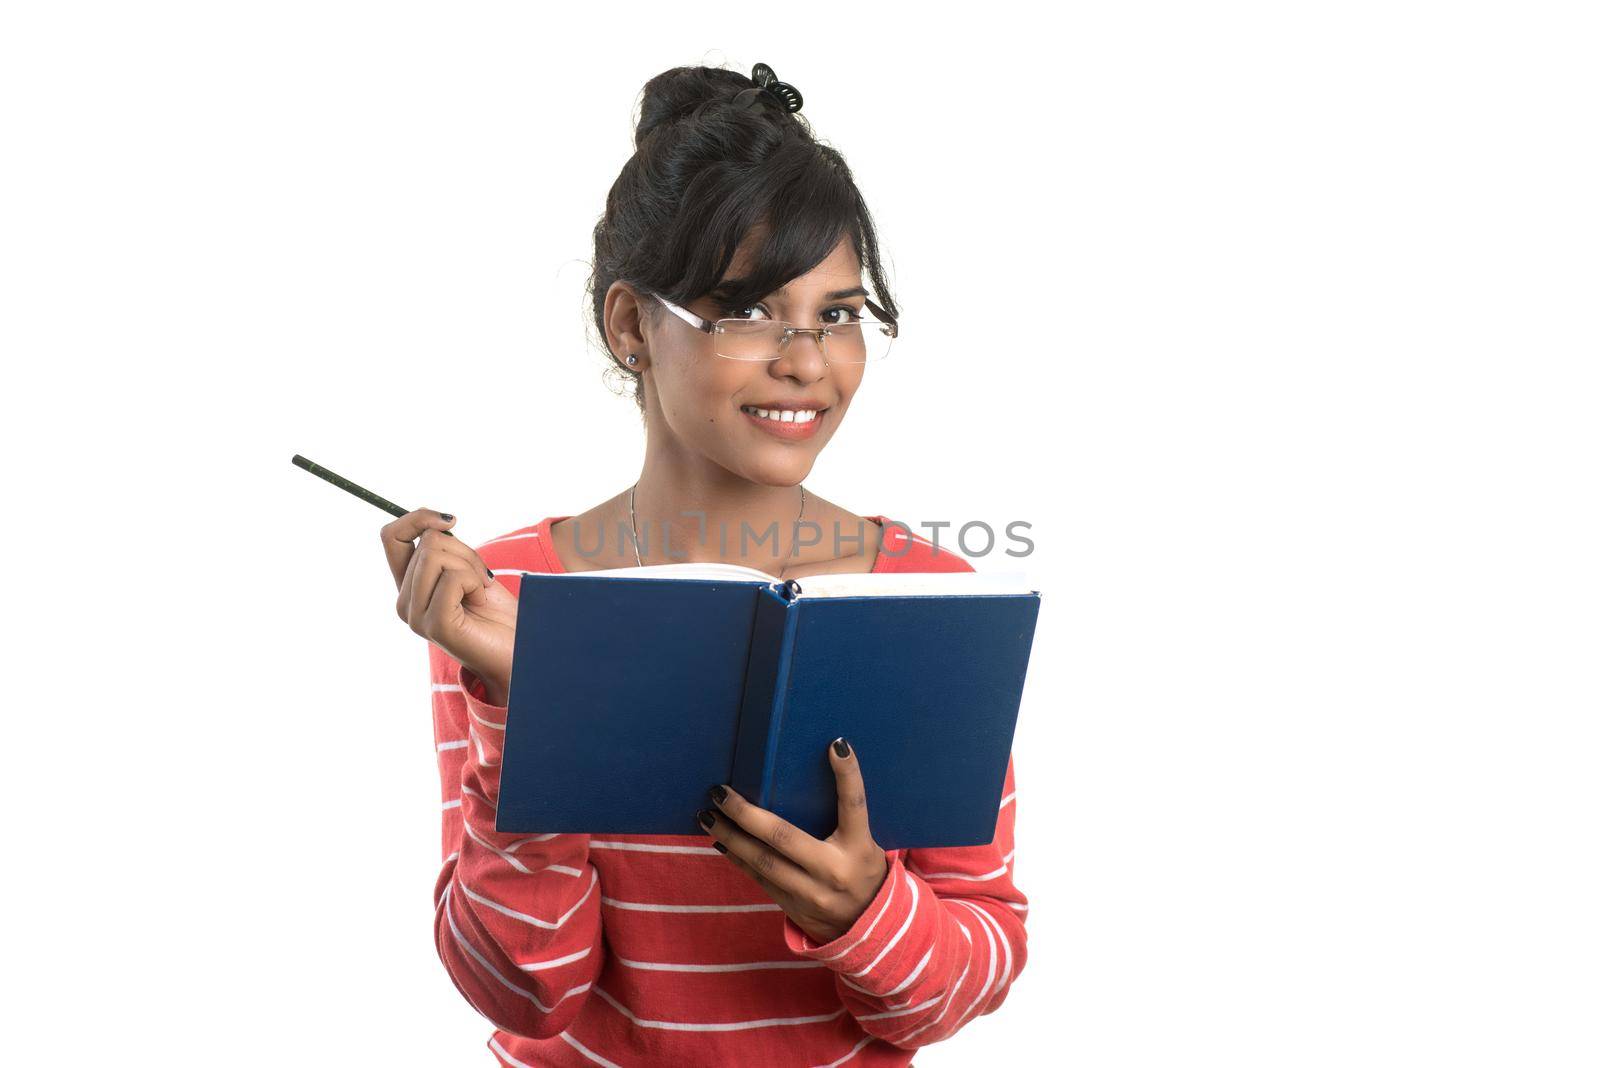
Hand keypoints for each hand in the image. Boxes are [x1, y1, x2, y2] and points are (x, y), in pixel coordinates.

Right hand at [381, 508, 517, 702]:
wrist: (517, 650)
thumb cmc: (495, 611)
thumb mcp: (467, 569)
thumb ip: (446, 550)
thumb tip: (439, 523)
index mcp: (408, 587)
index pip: (392, 536)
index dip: (417, 518)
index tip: (450, 520)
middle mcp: (405, 602)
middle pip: (427, 542)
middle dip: (464, 551)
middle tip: (481, 578)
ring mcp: (416, 616)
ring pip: (437, 555)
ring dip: (471, 566)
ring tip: (480, 592)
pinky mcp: (435, 625)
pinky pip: (453, 578)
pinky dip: (475, 582)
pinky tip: (480, 601)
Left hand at [698, 737, 888, 944]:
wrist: (870, 929)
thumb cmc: (863, 872)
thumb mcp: (866, 845)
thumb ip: (846, 820)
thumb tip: (820, 772)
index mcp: (859, 847)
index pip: (854, 805)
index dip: (847, 775)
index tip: (836, 745)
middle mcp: (833, 870)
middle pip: (783, 837)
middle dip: (745, 813)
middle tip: (720, 792)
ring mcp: (810, 893)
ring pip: (761, 862)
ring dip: (730, 837)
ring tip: (707, 815)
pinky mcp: (793, 907)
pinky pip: (759, 879)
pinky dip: (737, 858)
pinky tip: (720, 842)